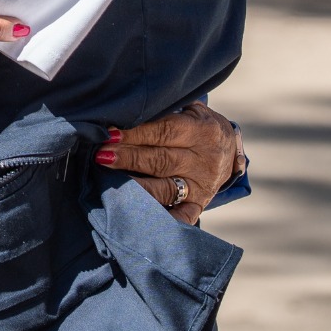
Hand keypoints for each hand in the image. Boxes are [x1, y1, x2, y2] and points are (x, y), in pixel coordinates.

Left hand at [94, 102, 244, 225]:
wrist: (229, 148)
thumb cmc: (197, 124)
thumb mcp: (190, 110)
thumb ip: (165, 111)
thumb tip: (125, 112)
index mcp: (201, 131)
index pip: (165, 131)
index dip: (136, 133)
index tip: (109, 135)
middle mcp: (204, 160)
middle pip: (161, 160)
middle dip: (128, 158)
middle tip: (101, 155)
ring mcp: (202, 185)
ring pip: (165, 188)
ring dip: (135, 186)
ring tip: (109, 181)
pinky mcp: (199, 204)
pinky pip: (181, 217)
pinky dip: (162, 220)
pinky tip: (141, 218)